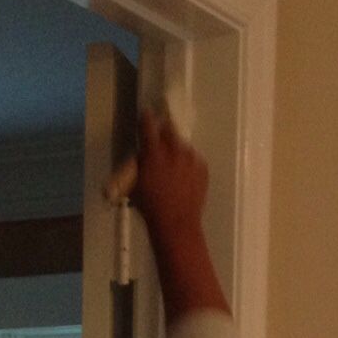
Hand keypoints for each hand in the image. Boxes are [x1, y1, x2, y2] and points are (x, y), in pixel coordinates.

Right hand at [127, 108, 209, 264]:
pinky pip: (194, 159)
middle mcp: (174, 151)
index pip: (148, 126)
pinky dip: (188, 162)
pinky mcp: (202, 169)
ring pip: (182, 144)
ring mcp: (191, 159)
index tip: (146, 113)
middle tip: (161, 134)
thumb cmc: (150, 206)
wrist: (177, 223)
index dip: (146, 118)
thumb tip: (142, 153)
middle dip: (164, 128)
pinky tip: (184, 174)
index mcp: (154, 153)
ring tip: (173, 161)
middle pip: (170, 128)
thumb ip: (139, 164)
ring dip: (176, 148)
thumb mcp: (135, 183)